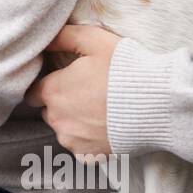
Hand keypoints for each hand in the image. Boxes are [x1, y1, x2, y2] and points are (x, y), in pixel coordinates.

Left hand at [22, 24, 123, 155]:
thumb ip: (63, 37)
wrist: (159, 105)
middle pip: (49, 110)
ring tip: (100, 108)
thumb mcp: (94, 40)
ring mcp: (72, 140)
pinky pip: (80, 146)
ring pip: (64, 129)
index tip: (66, 80)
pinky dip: (89, 139)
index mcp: (53, 91)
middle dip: (62, 102)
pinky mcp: (89, 155)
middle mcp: (56, 119)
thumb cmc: (126, 69)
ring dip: (74, 121)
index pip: (33, 91)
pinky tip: (106, 125)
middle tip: (88, 91)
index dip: (48, 84)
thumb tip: (44, 38)